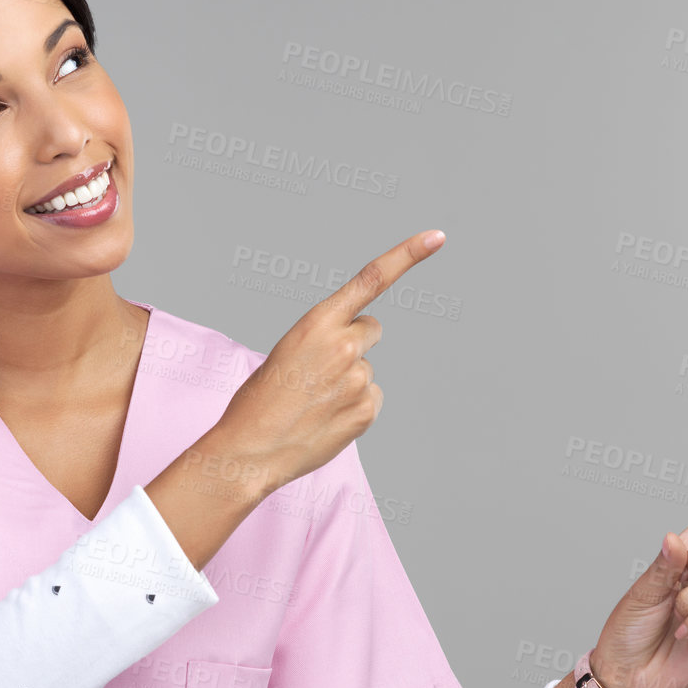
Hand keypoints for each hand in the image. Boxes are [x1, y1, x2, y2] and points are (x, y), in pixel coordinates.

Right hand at [212, 230, 445, 495]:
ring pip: (365, 369)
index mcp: (317, 323)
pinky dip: (352, 407)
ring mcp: (358, 380)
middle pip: (370, 329)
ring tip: (312, 401)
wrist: (250, 450)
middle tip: (320, 369)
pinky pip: (370, 398)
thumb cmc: (259, 401)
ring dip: (346, 381)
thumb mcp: (286, 352)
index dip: (407, 255)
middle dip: (353, 342)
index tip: (437, 237)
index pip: (370, 279)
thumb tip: (358, 352)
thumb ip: (324, 340)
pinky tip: (325, 418)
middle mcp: (344, 346)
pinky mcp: (366, 410)